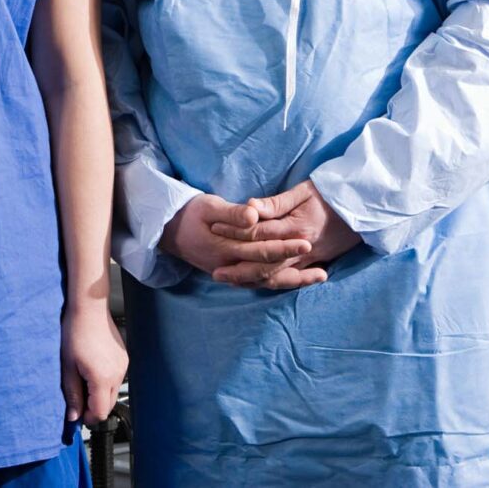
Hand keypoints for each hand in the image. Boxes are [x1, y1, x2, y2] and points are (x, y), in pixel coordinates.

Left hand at [60, 301, 127, 426]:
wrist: (89, 309)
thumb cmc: (76, 332)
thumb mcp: (68, 367)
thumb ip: (72, 395)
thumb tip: (73, 416)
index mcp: (102, 379)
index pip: (99, 413)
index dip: (87, 417)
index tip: (76, 414)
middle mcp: (117, 374)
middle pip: (108, 405)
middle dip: (92, 406)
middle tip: (77, 397)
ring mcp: (123, 366)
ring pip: (112, 392)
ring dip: (98, 393)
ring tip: (83, 376)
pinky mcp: (124, 359)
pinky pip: (116, 379)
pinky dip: (105, 381)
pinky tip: (92, 367)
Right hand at [160, 193, 315, 284]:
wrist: (169, 231)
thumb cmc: (190, 213)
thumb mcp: (208, 206)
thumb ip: (232, 212)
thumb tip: (255, 215)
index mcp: (224, 248)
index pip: (260, 250)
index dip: (284, 247)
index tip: (305, 241)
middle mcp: (229, 266)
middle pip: (267, 269)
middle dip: (295, 264)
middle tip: (320, 260)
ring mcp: (231, 273)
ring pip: (266, 281)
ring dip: (294, 280)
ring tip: (320, 276)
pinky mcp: (233, 274)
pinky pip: (260, 282)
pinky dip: (280, 282)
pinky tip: (298, 279)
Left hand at [208, 179, 360, 288]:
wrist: (364, 207)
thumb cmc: (330, 194)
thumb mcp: (303, 191)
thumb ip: (276, 203)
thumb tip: (250, 207)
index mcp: (295, 227)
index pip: (258, 233)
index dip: (235, 231)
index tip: (214, 229)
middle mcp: (301, 248)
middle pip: (264, 263)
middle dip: (239, 269)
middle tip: (215, 273)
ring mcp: (310, 259)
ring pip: (277, 277)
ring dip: (253, 281)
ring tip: (232, 282)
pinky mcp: (317, 264)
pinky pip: (292, 280)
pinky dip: (273, 284)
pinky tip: (258, 285)